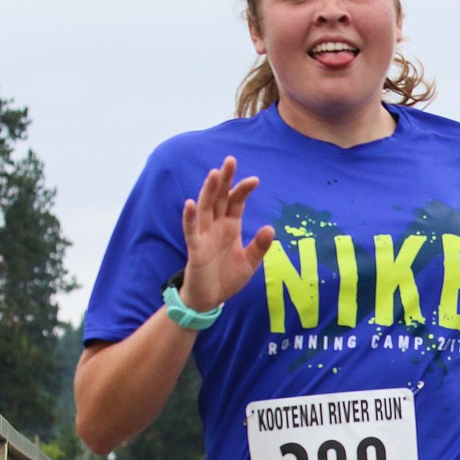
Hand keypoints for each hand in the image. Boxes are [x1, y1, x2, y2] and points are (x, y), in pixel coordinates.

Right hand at [179, 157, 274, 312]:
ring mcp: (203, 236)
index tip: (254, 179)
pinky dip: (189, 218)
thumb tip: (270, 229)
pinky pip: (190, 231)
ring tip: (214, 174)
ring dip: (208, 191)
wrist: (210, 299)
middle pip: (219, 198)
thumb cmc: (227, 278)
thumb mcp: (250, 263)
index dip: (243, 190)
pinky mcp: (195, 249)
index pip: (235, 202)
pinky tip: (190, 203)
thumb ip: (259, 246)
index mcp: (230, 227)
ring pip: (205, 208)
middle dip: (224, 180)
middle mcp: (215, 227)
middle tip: (230, 160)